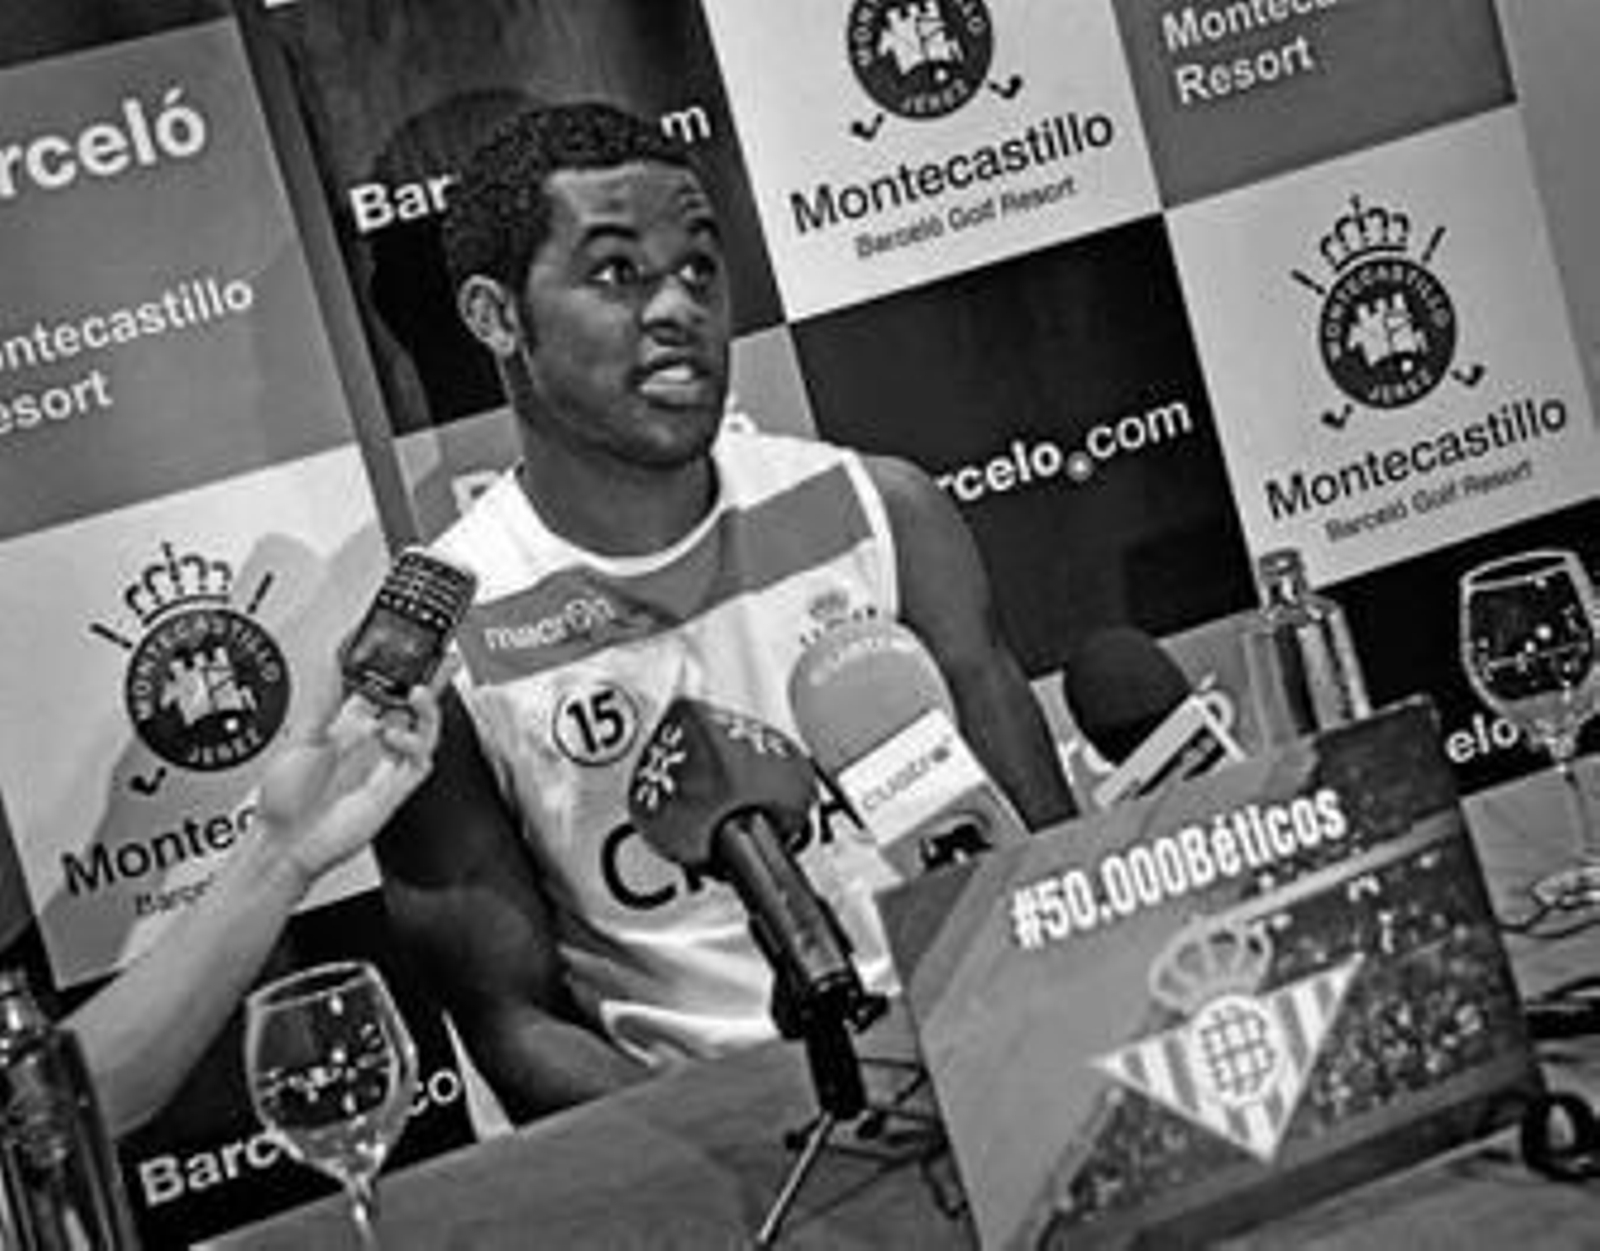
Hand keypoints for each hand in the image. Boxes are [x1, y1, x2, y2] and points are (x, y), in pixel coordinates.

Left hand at [255, 666, 446, 886]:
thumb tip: (334, 658)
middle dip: (430, 681)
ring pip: (424, 731)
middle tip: (440, 656)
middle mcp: (371, 745)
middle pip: (411, 707)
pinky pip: (420, 762)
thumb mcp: (302, 736)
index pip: (382, 690)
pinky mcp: (395, 789)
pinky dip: (415, 743)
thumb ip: (325, 697)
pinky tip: (394, 736)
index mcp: (347, 729)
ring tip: (418, 691)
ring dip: (427, 709)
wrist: (285, 844)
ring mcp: (385, 766)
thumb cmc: (285, 800)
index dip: (396, 669)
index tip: (402, 644)